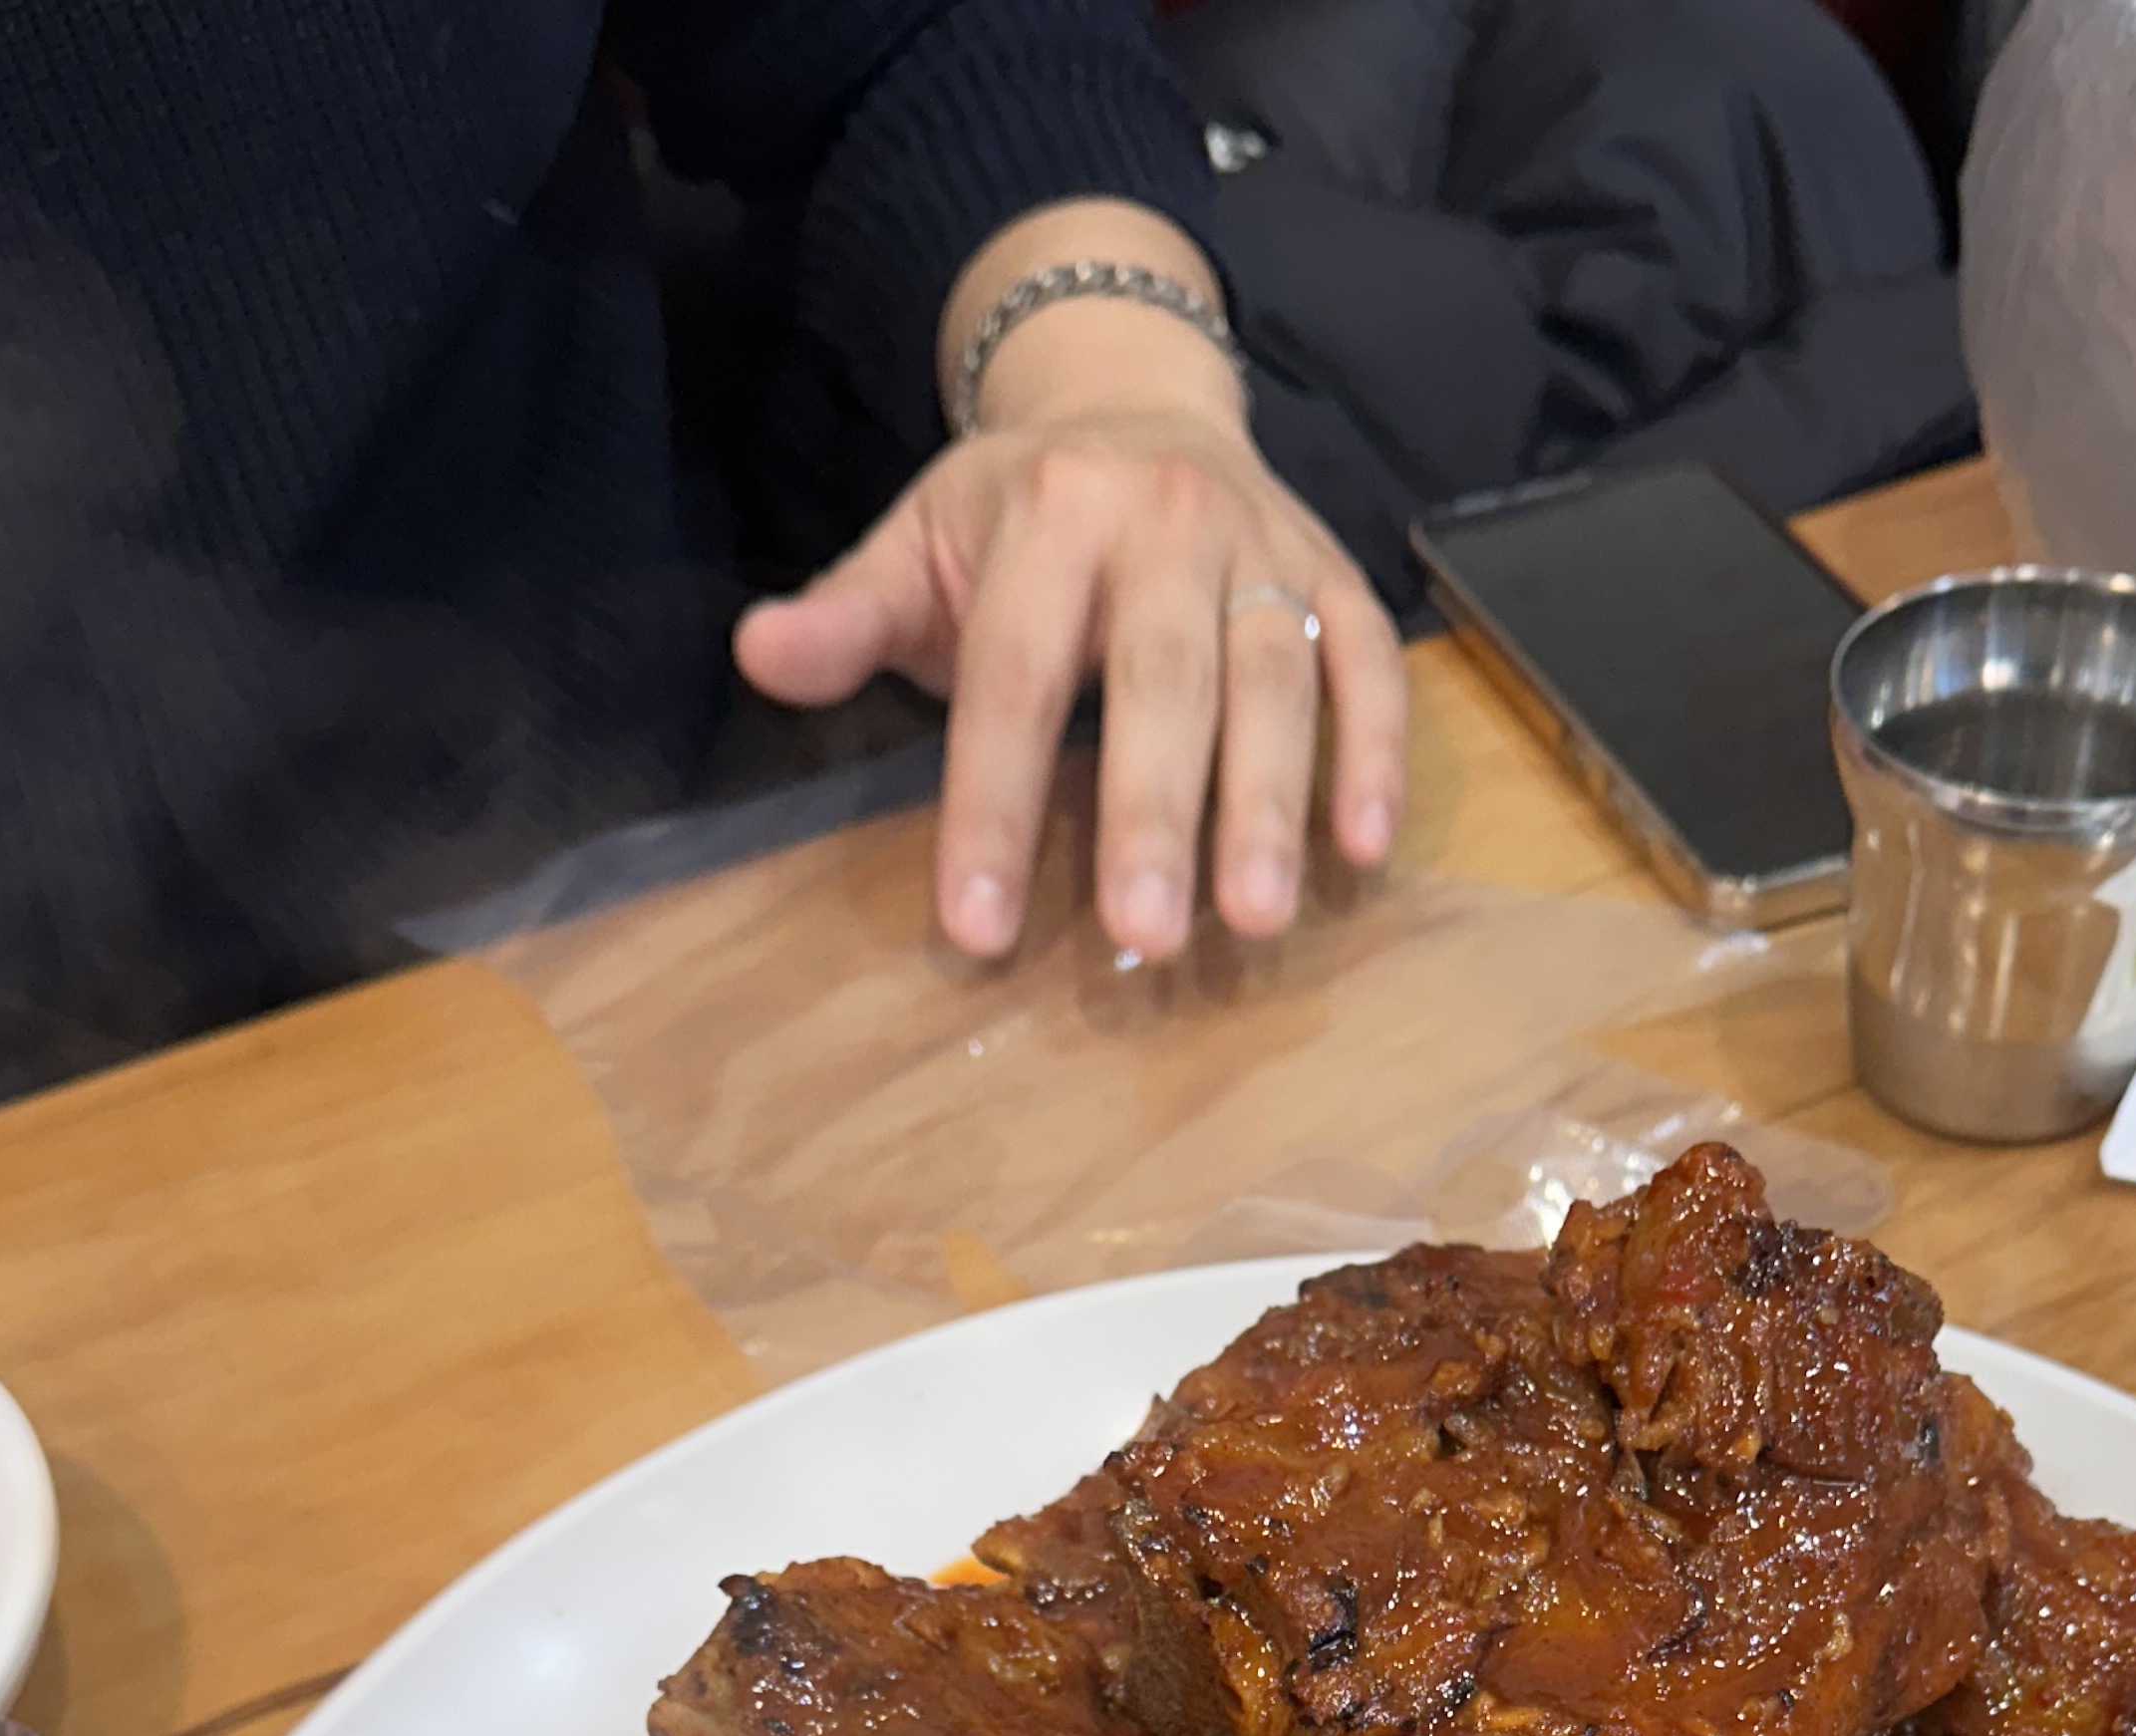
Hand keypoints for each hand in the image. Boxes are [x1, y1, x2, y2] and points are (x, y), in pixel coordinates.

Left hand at [733, 248, 1404, 965]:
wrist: (1133, 397)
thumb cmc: (1015, 515)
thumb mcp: (916, 544)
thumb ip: (848, 615)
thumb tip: (757, 655)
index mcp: (1049, 510)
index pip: (1014, 675)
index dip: (991, 803)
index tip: (975, 927)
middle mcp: (1166, 517)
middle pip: (1164, 678)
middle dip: (1154, 812)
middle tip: (1147, 937)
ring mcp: (1263, 544)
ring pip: (1278, 675)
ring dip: (1271, 802)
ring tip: (1257, 917)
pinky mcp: (1333, 572)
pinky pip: (1371, 662)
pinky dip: (1377, 751)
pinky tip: (1366, 850)